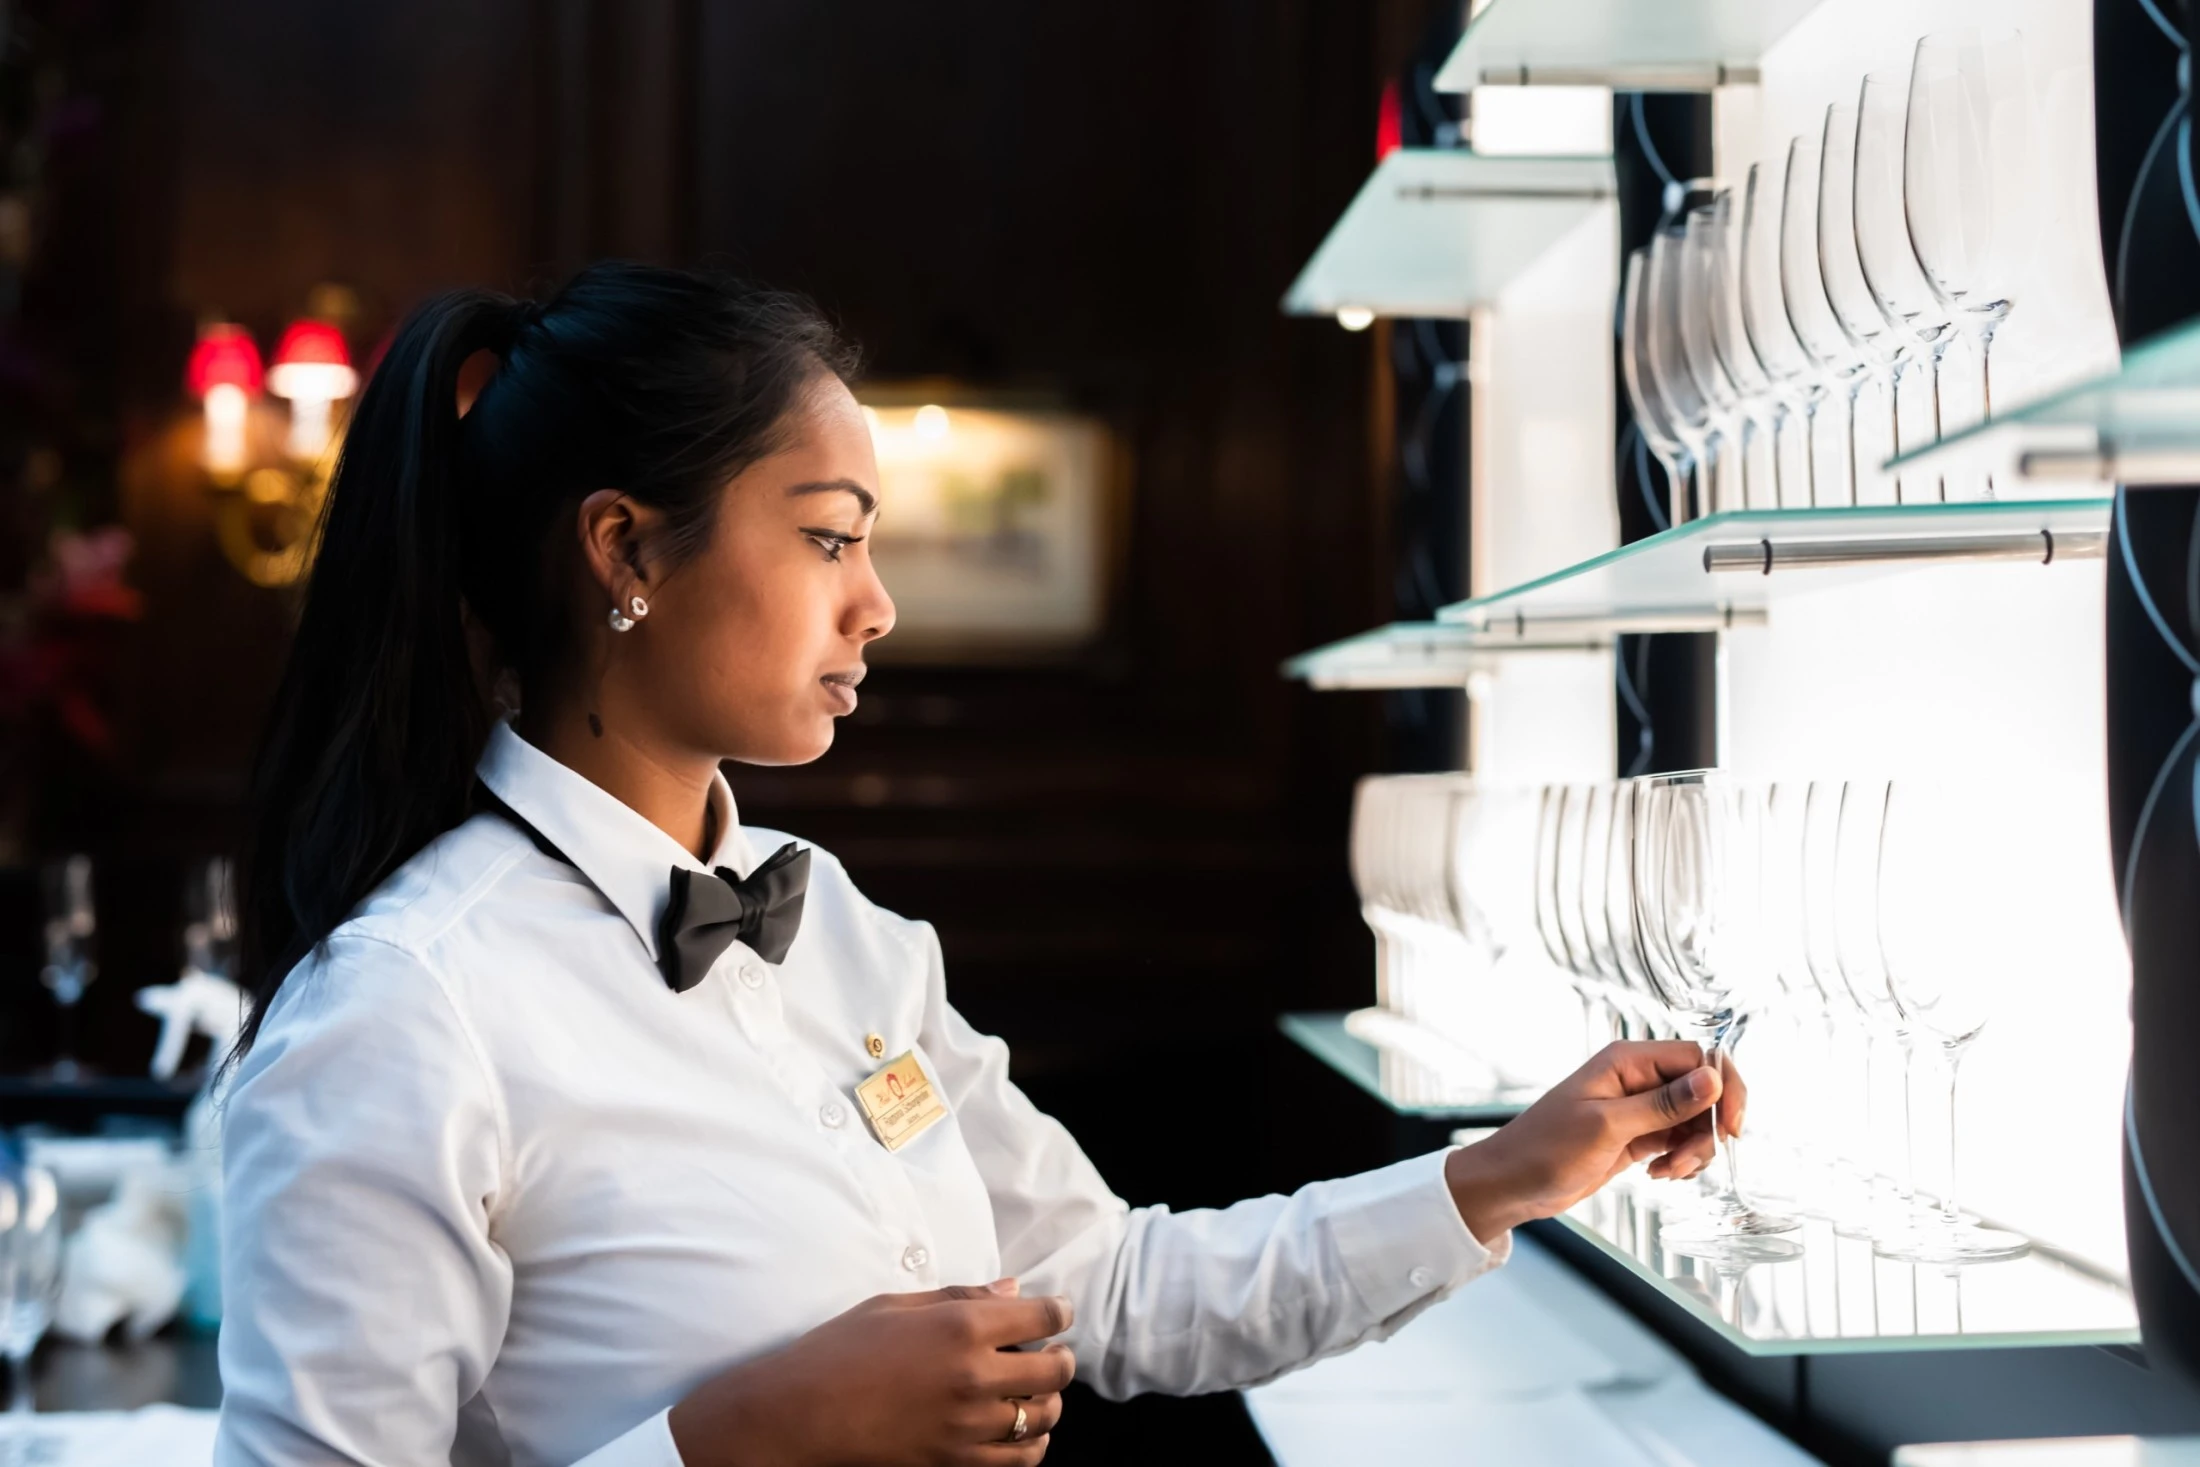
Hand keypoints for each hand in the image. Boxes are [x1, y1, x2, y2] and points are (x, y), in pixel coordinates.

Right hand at [669, 1278, 1074, 1466]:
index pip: (1043, 1316)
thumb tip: (1012, 1290)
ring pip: (1044, 1416)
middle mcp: (973, 1376)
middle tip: (1051, 1351)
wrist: (802, 1413)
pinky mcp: (956, 1461)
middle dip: (1062, 1356)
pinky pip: (1020, 1458)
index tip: (1057, 1311)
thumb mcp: (897, 1305)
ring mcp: (967, 1424)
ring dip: (1049, 1400)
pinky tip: (1019, 1428)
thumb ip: (961, 1296)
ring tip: (1036, 1391)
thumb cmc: (841, 1349)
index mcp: (961, 1327)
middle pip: (1055, 1369)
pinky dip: (1032, 1442)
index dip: (1059, 1310)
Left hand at [1444, 1040, 1744, 1242]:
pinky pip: (1680, 1140)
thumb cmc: (1546, 1149)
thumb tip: (1713, 1080)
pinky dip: (1682, 1160)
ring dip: (1694, 1150)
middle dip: (1709, 1128)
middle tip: (1690, 1161)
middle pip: (1705, 1091)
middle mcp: (1638, 1078)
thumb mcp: (1607, 1126)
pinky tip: (1660, 1175)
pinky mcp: (1639, 1135)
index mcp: (1628, 1060)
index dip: (1723, 1089)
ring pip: (1697, 1120)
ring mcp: (1640, 1108)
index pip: (1698, 1058)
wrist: (1514, 1184)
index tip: (1730, 1129)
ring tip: (1667, 1173)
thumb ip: (1663, 1104)